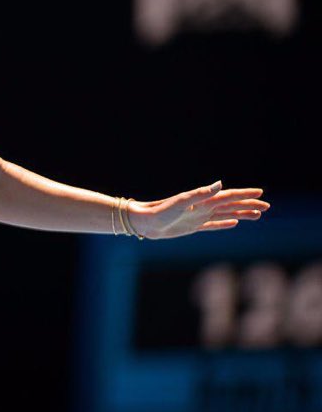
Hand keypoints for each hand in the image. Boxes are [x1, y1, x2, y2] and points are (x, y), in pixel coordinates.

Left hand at [128, 181, 269, 239]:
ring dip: (241, 214)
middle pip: (231, 205)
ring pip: (226, 214)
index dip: (245, 195)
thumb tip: (220, 184)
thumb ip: (201, 194)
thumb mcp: (181, 202)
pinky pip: (213, 225)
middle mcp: (203, 207)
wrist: (145, 222)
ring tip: (257, 215)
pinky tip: (234, 223)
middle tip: (266, 206)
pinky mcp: (193, 227)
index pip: (228, 196)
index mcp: (202, 200)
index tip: (260, 193)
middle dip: (248, 205)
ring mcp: (198, 217)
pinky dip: (224, 223)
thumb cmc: (161, 211)